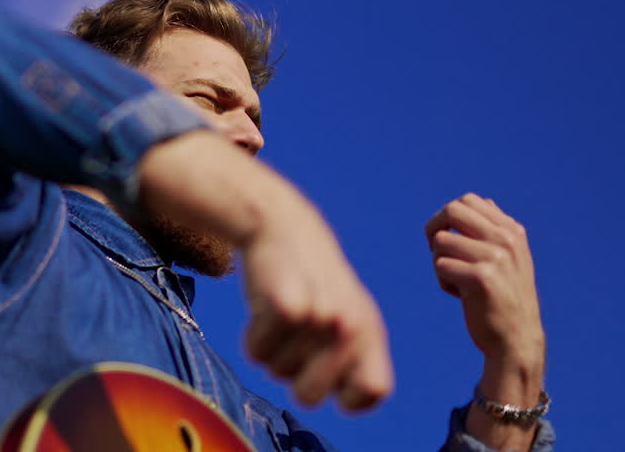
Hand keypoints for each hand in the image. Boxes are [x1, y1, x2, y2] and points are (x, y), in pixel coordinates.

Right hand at [138, 130, 393, 411]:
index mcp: (371, 331)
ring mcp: (320, 318)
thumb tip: (347, 400)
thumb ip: (354, 355)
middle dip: (292, 376)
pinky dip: (251, 338)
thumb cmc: (309, 278)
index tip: (329, 380)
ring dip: (270, 351)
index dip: (347, 397)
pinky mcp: (286, 309)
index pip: (372, 392)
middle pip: (312, 396)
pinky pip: (256, 353)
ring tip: (279, 313)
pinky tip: (261, 308)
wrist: (280, 225)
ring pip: (278, 373)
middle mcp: (352, 327)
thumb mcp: (345, 311)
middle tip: (292, 340)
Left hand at [426, 194, 545, 449]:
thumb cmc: (504, 298)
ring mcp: (496, 257)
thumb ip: (495, 230)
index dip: (448, 217)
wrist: (516, 340)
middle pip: (452, 210)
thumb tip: (483, 201)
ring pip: (441, 241)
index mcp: (513, 232)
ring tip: (457, 281)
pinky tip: (460, 296)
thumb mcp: (509, 259)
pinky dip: (443, 281)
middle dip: (434, 228)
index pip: (469, 200)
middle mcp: (507, 240)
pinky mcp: (481, 277)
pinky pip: (441, 266)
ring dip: (440, 262)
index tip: (448, 237)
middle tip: (436, 251)